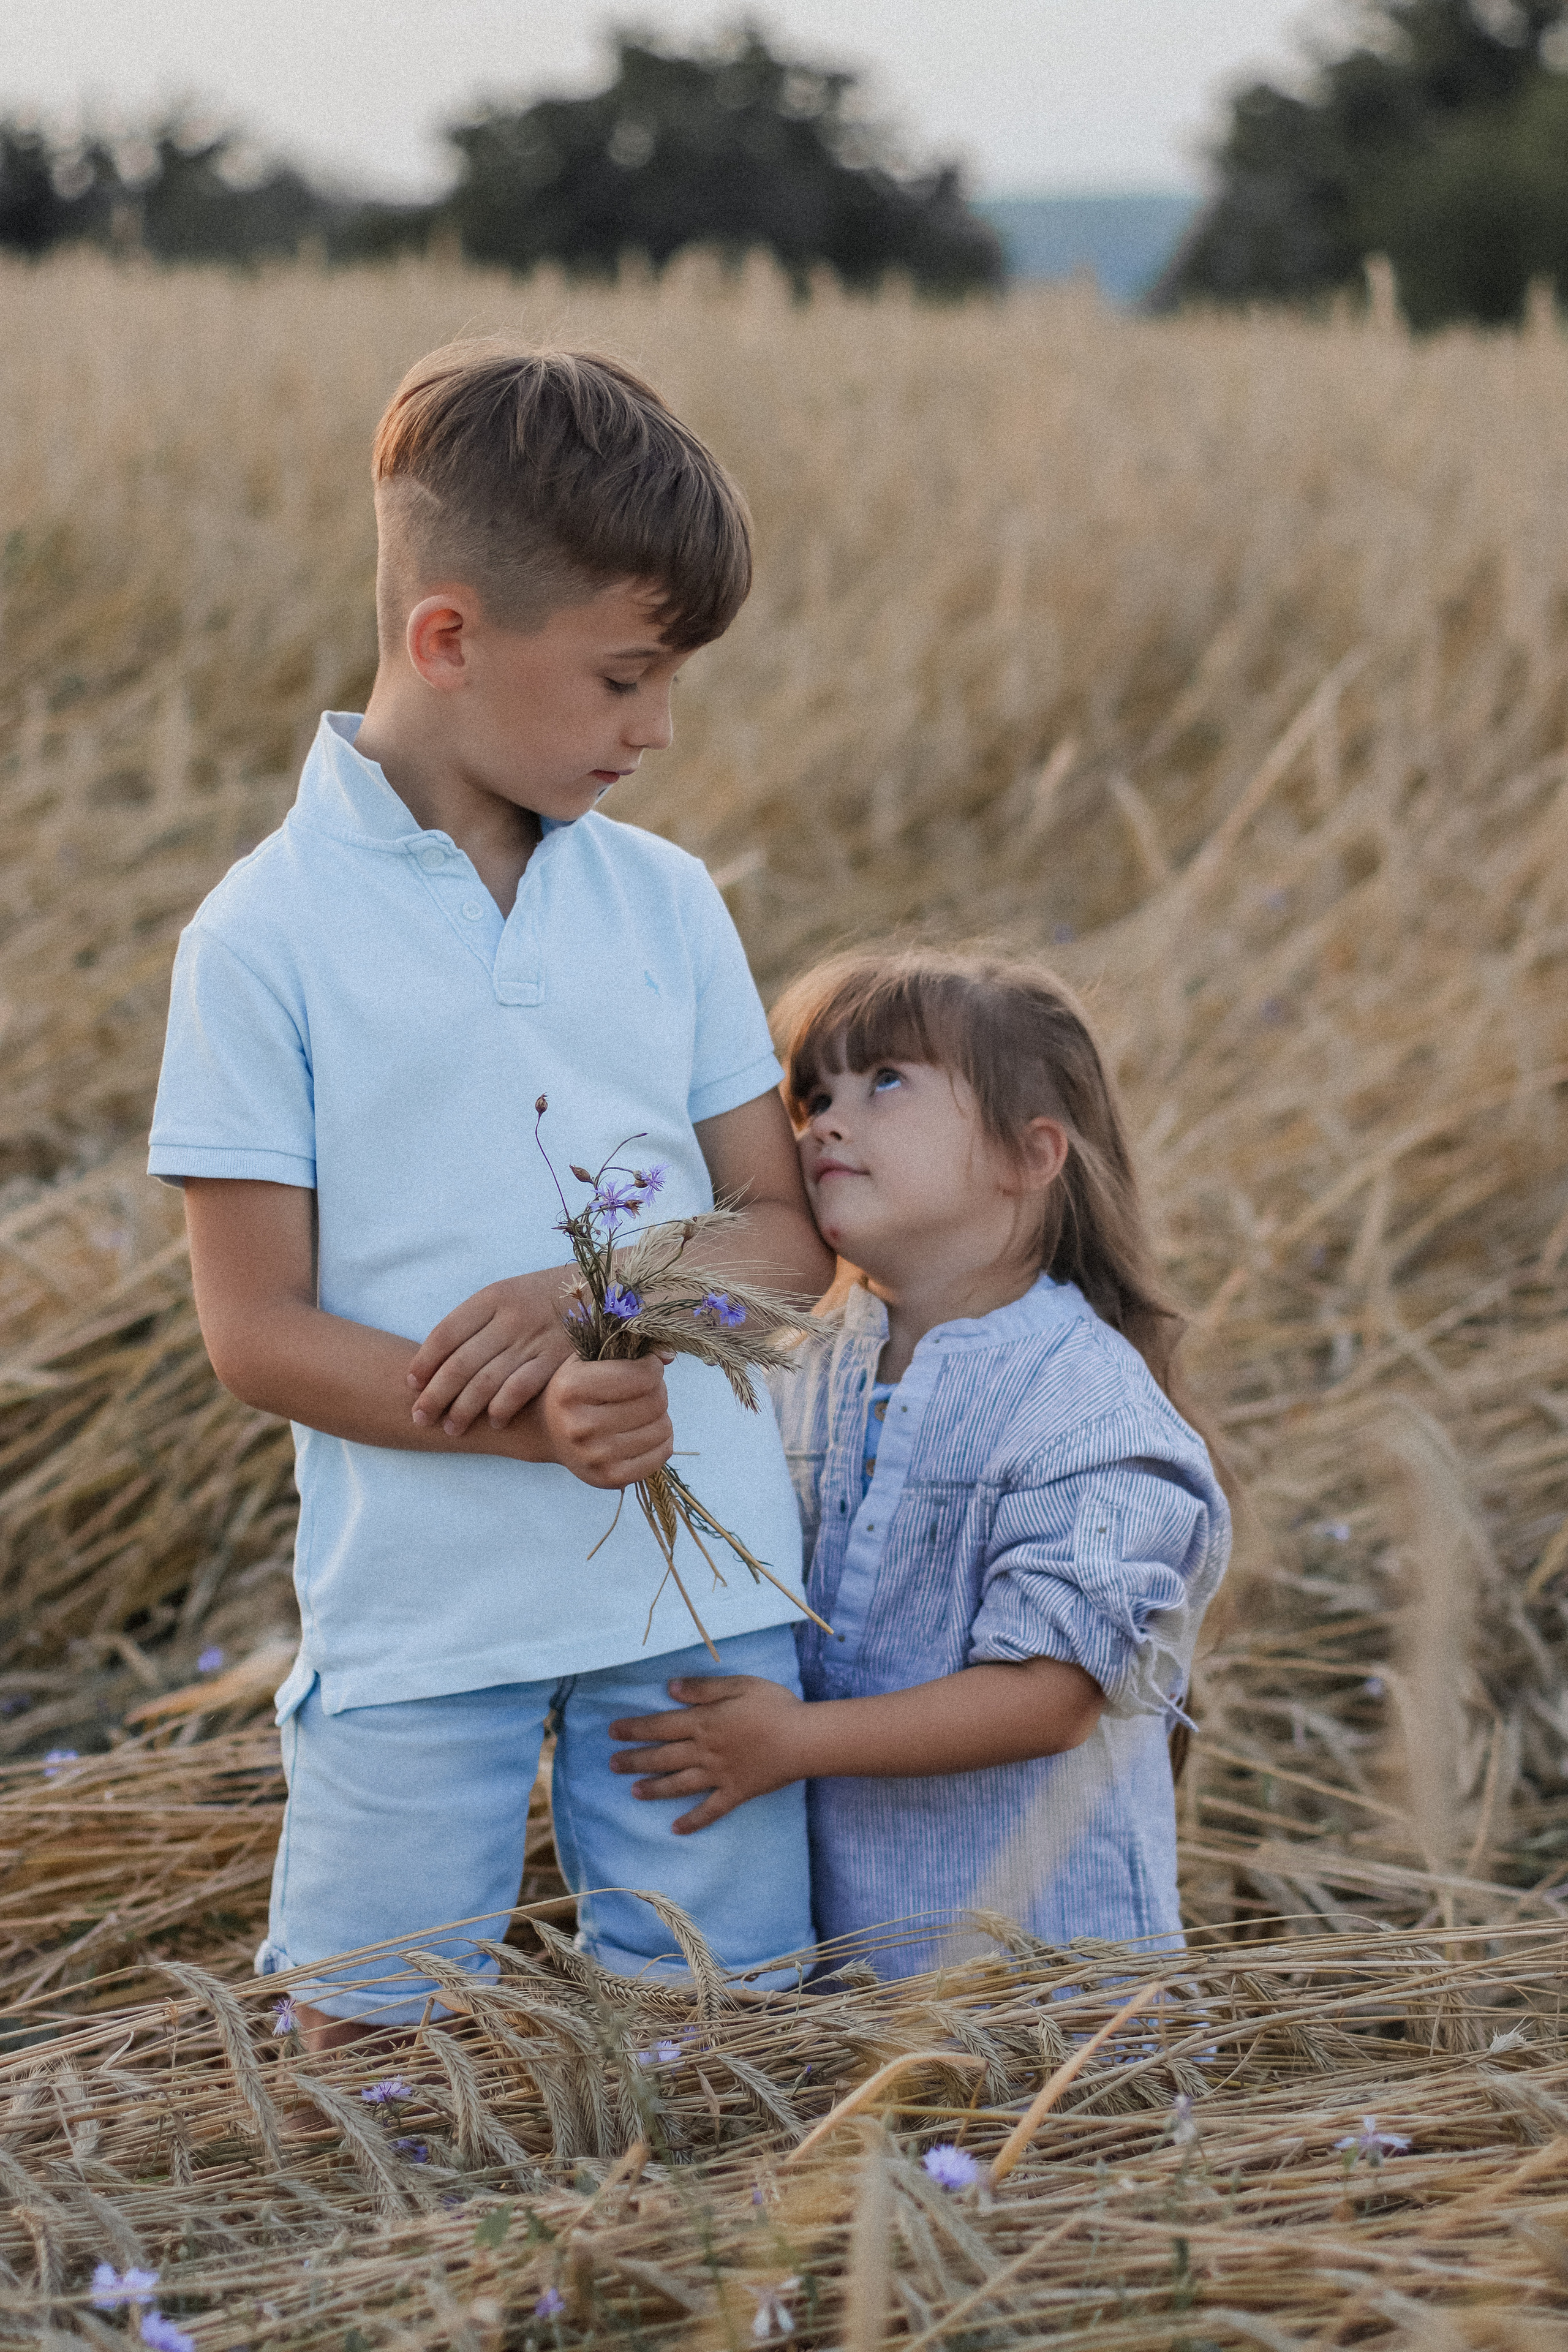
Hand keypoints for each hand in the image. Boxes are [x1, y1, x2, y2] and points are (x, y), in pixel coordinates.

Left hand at [407, 1269, 578, 1433]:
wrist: (608, 1288)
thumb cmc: (550, 1297)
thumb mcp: (512, 1293)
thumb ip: (480, 1321)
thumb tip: (440, 1358)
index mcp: (494, 1297)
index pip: (445, 1333)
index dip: (424, 1361)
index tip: (411, 1384)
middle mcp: (510, 1317)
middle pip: (460, 1363)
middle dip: (435, 1395)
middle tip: (419, 1417)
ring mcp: (535, 1339)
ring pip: (485, 1381)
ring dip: (462, 1409)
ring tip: (450, 1428)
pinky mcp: (559, 1359)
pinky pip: (521, 1388)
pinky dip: (502, 1408)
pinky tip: (493, 1422)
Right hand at [540, 1353, 673, 1488]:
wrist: (547, 1431)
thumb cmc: (575, 1388)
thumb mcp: (587, 1358)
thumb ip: (626, 1347)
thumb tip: (669, 1354)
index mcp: (571, 1389)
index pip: (641, 1376)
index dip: (652, 1367)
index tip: (646, 1366)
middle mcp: (579, 1425)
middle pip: (655, 1402)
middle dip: (657, 1390)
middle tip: (644, 1389)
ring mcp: (594, 1456)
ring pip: (663, 1428)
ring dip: (660, 1415)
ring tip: (641, 1411)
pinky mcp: (609, 1478)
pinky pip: (661, 1454)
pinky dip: (662, 1440)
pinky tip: (643, 1431)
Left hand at [608, 1674, 808, 1832]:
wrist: (804, 1739)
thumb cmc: (774, 1706)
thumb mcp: (739, 1685)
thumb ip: (704, 1688)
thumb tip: (670, 1688)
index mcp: (704, 1722)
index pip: (661, 1726)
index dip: (635, 1728)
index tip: (613, 1732)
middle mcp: (705, 1751)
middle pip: (663, 1756)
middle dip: (635, 1760)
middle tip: (612, 1764)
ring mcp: (719, 1775)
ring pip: (679, 1784)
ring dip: (654, 1789)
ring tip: (633, 1793)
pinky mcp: (736, 1793)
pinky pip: (710, 1811)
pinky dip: (693, 1821)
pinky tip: (676, 1829)